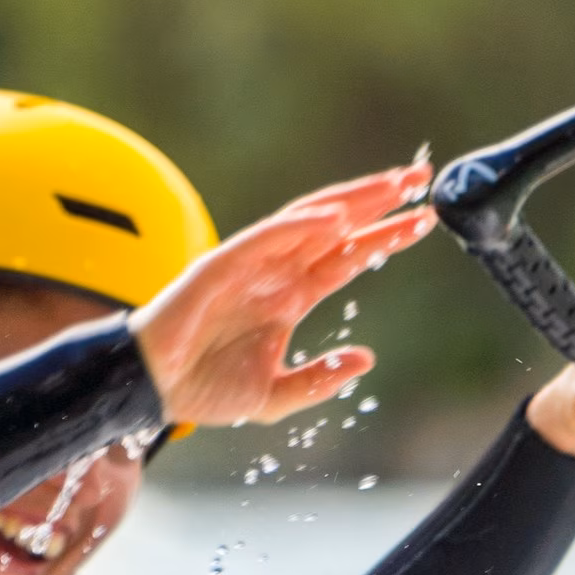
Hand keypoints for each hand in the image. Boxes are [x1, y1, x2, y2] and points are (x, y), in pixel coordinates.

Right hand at [128, 161, 432, 428]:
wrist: (150, 392)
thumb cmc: (203, 390)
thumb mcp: (273, 397)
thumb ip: (318, 380)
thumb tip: (365, 360)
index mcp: (288, 298)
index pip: (346, 258)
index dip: (384, 238)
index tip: (423, 220)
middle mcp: (274, 274)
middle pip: (335, 227)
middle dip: (378, 201)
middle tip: (421, 176)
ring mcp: (248, 266)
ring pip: (307, 220)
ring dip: (350, 200)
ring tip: (393, 184)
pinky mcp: (218, 266)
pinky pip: (263, 239)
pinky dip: (299, 225)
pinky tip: (336, 218)